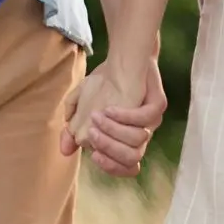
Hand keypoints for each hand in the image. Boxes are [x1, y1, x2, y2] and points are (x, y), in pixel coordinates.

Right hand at [60, 58, 165, 177]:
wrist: (124, 56)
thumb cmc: (105, 83)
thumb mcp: (82, 104)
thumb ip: (73, 127)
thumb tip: (65, 150)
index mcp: (126, 139)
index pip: (125, 167)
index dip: (110, 167)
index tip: (93, 155)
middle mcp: (141, 133)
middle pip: (132, 158)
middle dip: (109, 149)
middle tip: (92, 133)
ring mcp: (152, 120)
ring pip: (138, 141)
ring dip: (114, 131)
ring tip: (97, 116)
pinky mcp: (158, 104)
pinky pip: (145, 118)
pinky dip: (125, 116)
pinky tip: (109, 108)